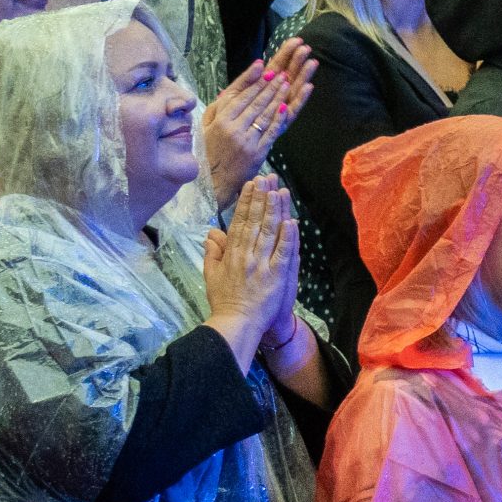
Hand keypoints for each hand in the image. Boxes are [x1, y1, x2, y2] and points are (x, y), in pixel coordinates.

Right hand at [200, 39, 314, 203]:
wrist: (214, 181)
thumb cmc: (208, 152)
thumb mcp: (204, 128)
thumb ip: (215, 110)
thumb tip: (226, 92)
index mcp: (220, 122)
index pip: (240, 97)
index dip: (254, 82)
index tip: (265, 69)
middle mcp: (233, 129)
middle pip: (255, 103)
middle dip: (270, 86)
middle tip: (282, 72)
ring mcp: (247, 141)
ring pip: (265, 114)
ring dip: (277, 97)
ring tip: (286, 83)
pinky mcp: (259, 152)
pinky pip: (272, 131)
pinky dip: (279, 117)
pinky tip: (286, 105)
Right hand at [202, 178, 296, 372]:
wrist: (236, 323)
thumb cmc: (224, 300)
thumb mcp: (211, 275)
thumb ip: (212, 252)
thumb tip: (212, 232)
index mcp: (231, 253)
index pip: (240, 222)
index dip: (247, 201)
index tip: (252, 184)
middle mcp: (246, 255)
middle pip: (255, 221)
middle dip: (262, 198)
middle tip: (268, 178)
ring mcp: (262, 264)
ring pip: (270, 232)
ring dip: (275, 210)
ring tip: (279, 190)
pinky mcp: (276, 275)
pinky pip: (283, 252)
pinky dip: (288, 237)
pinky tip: (291, 220)